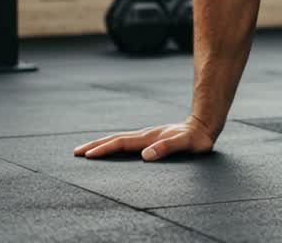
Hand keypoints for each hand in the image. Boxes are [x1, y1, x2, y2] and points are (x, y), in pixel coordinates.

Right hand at [72, 114, 216, 161]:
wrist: (204, 125)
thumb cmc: (197, 139)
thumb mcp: (186, 144)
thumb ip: (168, 148)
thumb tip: (146, 156)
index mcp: (149, 138)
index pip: (121, 143)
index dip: (104, 149)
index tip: (88, 155)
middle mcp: (145, 135)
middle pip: (115, 139)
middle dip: (95, 145)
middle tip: (76, 152)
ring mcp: (147, 135)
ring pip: (119, 138)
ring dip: (102, 143)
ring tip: (86, 150)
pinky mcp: (150, 138)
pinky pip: (127, 140)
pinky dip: (113, 143)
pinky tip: (110, 147)